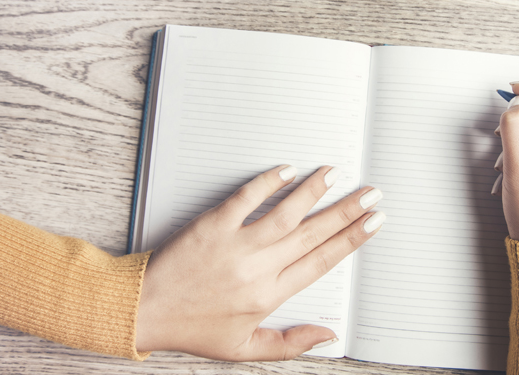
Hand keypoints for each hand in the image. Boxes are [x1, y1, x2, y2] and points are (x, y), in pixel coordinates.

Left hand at [135, 165, 384, 360]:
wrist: (144, 310)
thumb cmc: (192, 328)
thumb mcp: (244, 348)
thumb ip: (290, 343)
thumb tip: (329, 334)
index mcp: (269, 295)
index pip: (322, 261)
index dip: (352, 240)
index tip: (373, 223)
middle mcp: (258, 268)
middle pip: (313, 235)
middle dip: (348, 212)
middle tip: (372, 193)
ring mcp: (236, 244)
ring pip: (286, 213)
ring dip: (314, 191)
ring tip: (335, 173)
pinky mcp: (212, 226)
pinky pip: (246, 199)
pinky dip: (268, 183)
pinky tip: (288, 169)